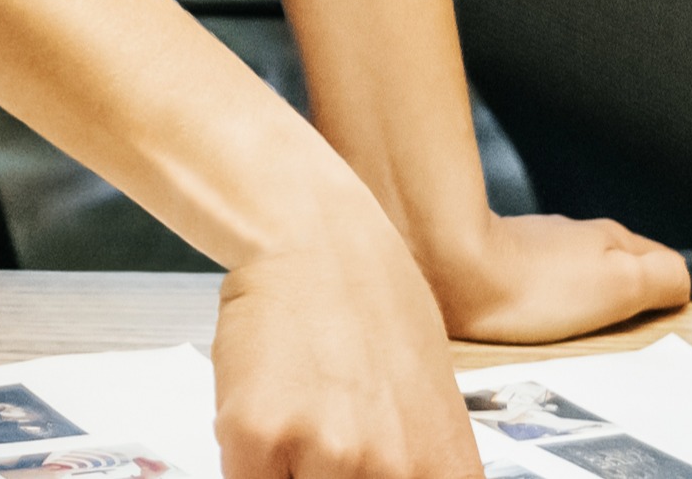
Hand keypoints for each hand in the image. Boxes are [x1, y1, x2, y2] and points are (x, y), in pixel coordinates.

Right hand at [209, 220, 487, 478]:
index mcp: (444, 470)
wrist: (315, 237)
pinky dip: (247, 458)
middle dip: (321, 478)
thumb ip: (417, 469)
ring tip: (297, 419)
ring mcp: (326, 455)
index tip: (355, 475)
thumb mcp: (430, 407)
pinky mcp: (257, 437)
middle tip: (322, 439)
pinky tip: (265, 407)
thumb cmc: (375, 306)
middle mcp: (391, 471)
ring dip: (286, 469)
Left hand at [420, 211, 690, 345]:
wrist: (452, 272)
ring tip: (595, 319)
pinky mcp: (503, 263)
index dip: (670, 285)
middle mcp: (575, 236)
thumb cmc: (531, 284)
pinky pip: (543, 280)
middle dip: (631, 287)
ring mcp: (538, 246)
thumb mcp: (621, 284)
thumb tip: (687, 280)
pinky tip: (546, 313)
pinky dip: (554, 296)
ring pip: (579, 268)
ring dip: (590, 291)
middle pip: (618, 261)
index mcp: (611, 239)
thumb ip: (662, 279)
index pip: (660, 258)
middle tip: (639, 317)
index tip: (676, 307)